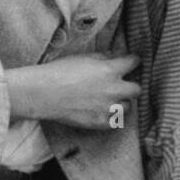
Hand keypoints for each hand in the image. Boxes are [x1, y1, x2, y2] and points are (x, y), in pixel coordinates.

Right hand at [6, 54, 139, 128]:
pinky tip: (103, 111)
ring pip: (128, 106)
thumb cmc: (60, 71)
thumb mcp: (84, 57)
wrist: (43, 94)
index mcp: (110, 70)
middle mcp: (114, 89)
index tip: (131, 62)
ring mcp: (108, 108)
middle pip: (137, 89)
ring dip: (121, 102)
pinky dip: (112, 116)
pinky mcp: (101, 122)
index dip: (132, 61)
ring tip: (108, 100)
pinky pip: (116, 121)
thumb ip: (104, 57)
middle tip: (121, 85)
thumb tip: (116, 56)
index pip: (134, 62)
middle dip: (130, 85)